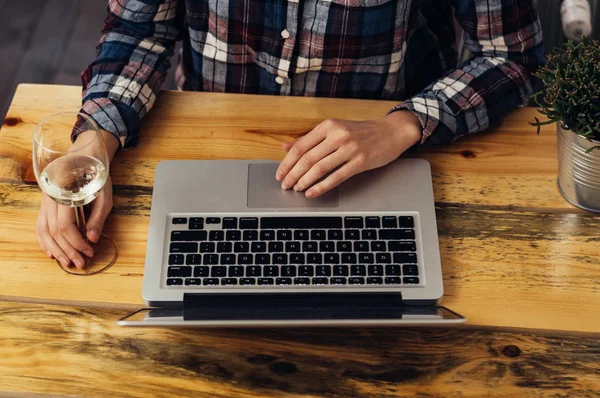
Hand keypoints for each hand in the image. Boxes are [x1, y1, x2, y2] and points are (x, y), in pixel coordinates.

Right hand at [36, 129, 118, 268]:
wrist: (85, 157)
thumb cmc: (96, 176)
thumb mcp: (104, 196)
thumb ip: (97, 218)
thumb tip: (92, 239)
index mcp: (64, 195)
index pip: (65, 227)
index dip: (77, 243)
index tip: (90, 251)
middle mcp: (50, 199)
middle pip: (54, 232)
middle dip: (68, 250)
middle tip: (80, 263)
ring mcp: (45, 202)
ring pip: (44, 231)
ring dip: (55, 249)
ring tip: (67, 262)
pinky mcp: (46, 204)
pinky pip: (40, 225)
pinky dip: (44, 241)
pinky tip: (52, 252)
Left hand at [276, 110, 421, 197]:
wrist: (391, 132)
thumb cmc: (362, 132)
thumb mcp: (334, 129)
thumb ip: (310, 138)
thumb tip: (285, 147)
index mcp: (328, 126)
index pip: (300, 146)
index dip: (287, 162)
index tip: (279, 174)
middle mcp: (338, 135)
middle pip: (307, 158)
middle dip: (293, 174)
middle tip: (285, 185)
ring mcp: (350, 148)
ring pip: (320, 168)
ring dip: (304, 181)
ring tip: (297, 189)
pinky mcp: (360, 162)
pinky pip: (336, 177)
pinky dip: (321, 187)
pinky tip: (312, 192)